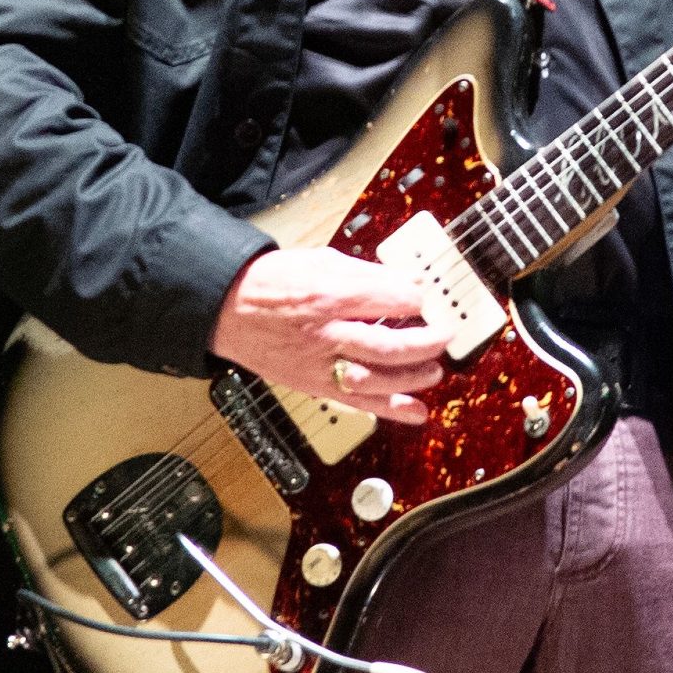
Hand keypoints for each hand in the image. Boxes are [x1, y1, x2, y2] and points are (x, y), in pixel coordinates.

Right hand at [208, 248, 450, 424]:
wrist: (228, 309)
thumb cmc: (272, 282)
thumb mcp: (321, 261)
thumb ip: (367, 273)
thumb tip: (409, 280)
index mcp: (329, 295)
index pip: (390, 299)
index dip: (418, 298)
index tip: (428, 298)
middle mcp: (326, 333)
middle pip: (388, 345)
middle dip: (427, 342)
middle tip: (444, 335)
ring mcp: (319, 364)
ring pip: (376, 379)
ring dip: (413, 378)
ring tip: (434, 370)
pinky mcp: (314, 385)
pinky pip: (358, 403)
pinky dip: (391, 410)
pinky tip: (418, 412)